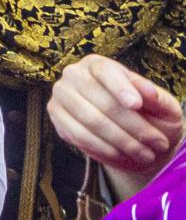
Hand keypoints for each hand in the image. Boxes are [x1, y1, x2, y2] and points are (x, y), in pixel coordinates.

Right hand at [49, 54, 185, 176]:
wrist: (129, 137)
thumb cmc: (149, 116)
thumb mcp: (162, 106)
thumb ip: (157, 97)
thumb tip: (147, 91)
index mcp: (98, 64)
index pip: (105, 71)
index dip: (120, 87)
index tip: (136, 105)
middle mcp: (74, 74)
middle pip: (101, 101)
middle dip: (133, 126)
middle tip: (157, 144)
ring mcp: (61, 95)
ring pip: (90, 120)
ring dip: (121, 141)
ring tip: (145, 154)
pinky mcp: (56, 116)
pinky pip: (78, 135)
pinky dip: (103, 148)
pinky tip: (121, 154)